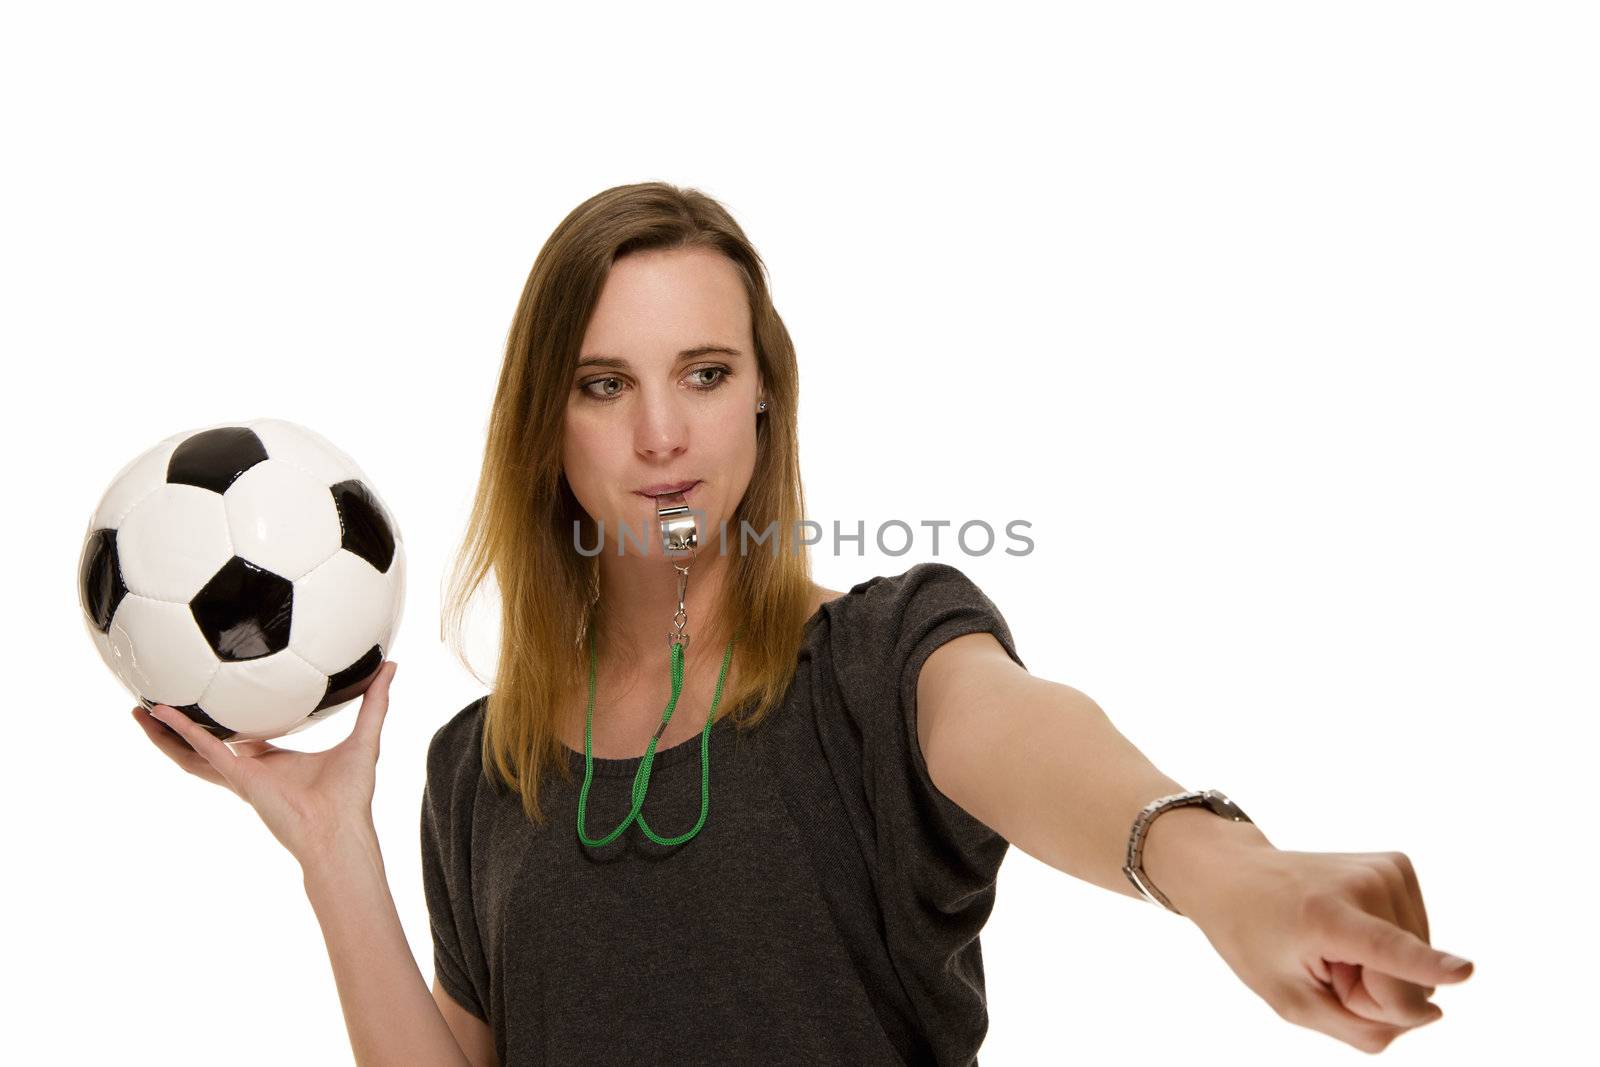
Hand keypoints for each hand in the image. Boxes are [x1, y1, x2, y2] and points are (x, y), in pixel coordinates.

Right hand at [132, 661, 398, 867]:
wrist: (341, 829)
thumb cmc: (351, 792)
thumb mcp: (364, 734)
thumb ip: (374, 700)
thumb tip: (391, 666)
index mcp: (273, 760)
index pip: (243, 736)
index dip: (226, 719)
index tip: (214, 695)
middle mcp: (250, 769)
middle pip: (205, 745)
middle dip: (180, 727)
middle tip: (157, 701)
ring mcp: (240, 775)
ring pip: (191, 753)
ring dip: (165, 734)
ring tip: (139, 711)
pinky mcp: (238, 779)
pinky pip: (203, 752)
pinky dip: (181, 734)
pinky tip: (162, 714)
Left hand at [1184, 846, 1472, 1053]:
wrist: (1236, 875)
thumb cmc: (1256, 941)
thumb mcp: (1290, 1002)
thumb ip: (1361, 1027)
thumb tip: (1433, 1013)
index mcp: (1326, 917)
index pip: (1386, 949)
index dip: (1428, 967)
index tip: (1466, 972)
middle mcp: (1362, 884)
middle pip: (1407, 984)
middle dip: (1372, 992)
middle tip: (1322, 962)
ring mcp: (1386, 869)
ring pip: (1418, 966)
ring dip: (1379, 970)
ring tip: (1331, 941)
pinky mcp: (1400, 865)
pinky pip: (1418, 939)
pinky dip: (1388, 948)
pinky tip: (1350, 928)